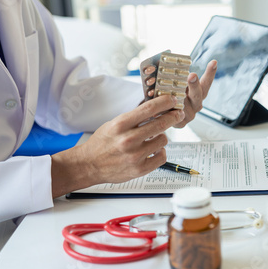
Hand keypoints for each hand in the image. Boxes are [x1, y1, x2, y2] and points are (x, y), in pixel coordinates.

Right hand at [51, 95, 184, 195]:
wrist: (89, 165)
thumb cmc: (102, 143)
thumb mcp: (114, 124)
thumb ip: (134, 118)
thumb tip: (156, 108)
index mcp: (120, 125)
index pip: (149, 108)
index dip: (165, 102)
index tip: (173, 99)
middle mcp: (128, 140)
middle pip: (161, 124)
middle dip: (174, 116)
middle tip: (178, 113)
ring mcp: (135, 156)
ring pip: (163, 140)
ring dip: (162, 137)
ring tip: (154, 137)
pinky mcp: (139, 169)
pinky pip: (162, 156)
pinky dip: (160, 152)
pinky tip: (154, 150)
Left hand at [142, 60, 216, 127]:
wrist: (162, 116)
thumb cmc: (169, 96)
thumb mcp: (173, 83)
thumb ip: (171, 73)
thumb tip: (163, 56)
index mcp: (198, 93)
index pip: (206, 82)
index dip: (210, 73)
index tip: (213, 62)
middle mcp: (196, 104)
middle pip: (198, 94)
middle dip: (194, 84)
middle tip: (192, 75)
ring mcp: (190, 114)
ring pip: (186, 106)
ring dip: (180, 99)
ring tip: (173, 92)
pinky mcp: (180, 123)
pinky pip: (176, 116)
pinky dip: (171, 110)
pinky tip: (166, 106)